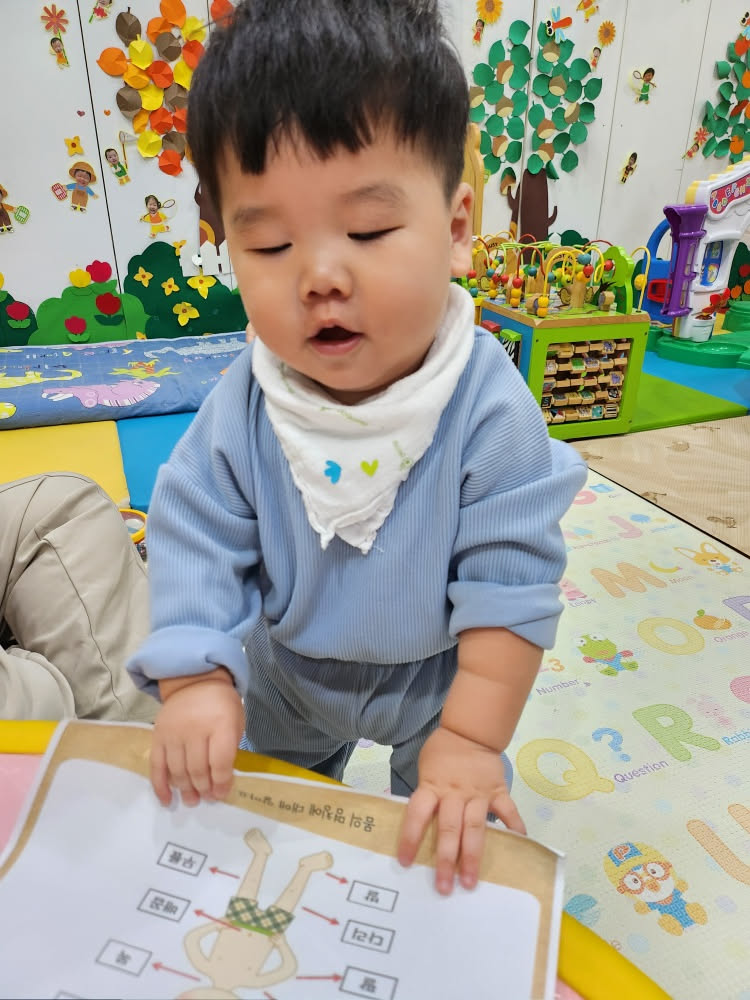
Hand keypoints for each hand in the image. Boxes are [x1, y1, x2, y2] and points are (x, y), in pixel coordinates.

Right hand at [150, 671, 244, 806]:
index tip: (222, 794)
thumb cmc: (221, 704)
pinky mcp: (158, 737)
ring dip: (185, 790)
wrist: (195, 680)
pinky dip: (160, 786)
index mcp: (220, 724)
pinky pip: (156, 766)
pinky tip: (167, 800)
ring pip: (178, 771)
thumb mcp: (235, 721)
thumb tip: (221, 781)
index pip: (220, 762)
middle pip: (198, 769)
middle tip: (208, 798)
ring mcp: (173, 733)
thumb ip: (229, 748)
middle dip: (204, 788)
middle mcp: (195, 729)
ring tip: (193, 800)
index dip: (221, 782)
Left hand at [397, 726, 524, 894]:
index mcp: (432, 787)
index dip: (410, 837)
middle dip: (445, 859)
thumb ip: (425, 797)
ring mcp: (478, 794)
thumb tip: (418, 829)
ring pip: (475, 827)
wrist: (469, 732)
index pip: (417, 814)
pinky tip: (519, 846)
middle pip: (448, 829)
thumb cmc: (441, 754)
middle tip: (443, 887)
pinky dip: (514, 828)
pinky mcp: (497, 791)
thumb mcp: (425, 770)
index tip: (405, 862)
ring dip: (472, 856)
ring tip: (470, 881)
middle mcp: (454, 793)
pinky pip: (508, 811)